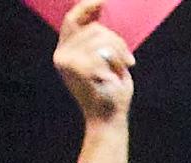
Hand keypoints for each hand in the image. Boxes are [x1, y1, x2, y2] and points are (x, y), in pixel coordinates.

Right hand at [53, 0, 134, 121]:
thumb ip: (98, 41)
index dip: (87, 7)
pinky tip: (115, 76)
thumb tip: (98, 12)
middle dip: (115, 40)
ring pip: (99, 36)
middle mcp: (61, 55)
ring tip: (124, 68)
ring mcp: (66, 60)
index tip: (102, 0)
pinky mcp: (77, 66)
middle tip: (129, 59)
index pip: (72, 20)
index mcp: (66, 53)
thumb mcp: (104, 63)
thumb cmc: (110, 95)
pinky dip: (115, 62)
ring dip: (118, 51)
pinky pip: (103, 50)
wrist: (108, 122)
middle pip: (92, 28)